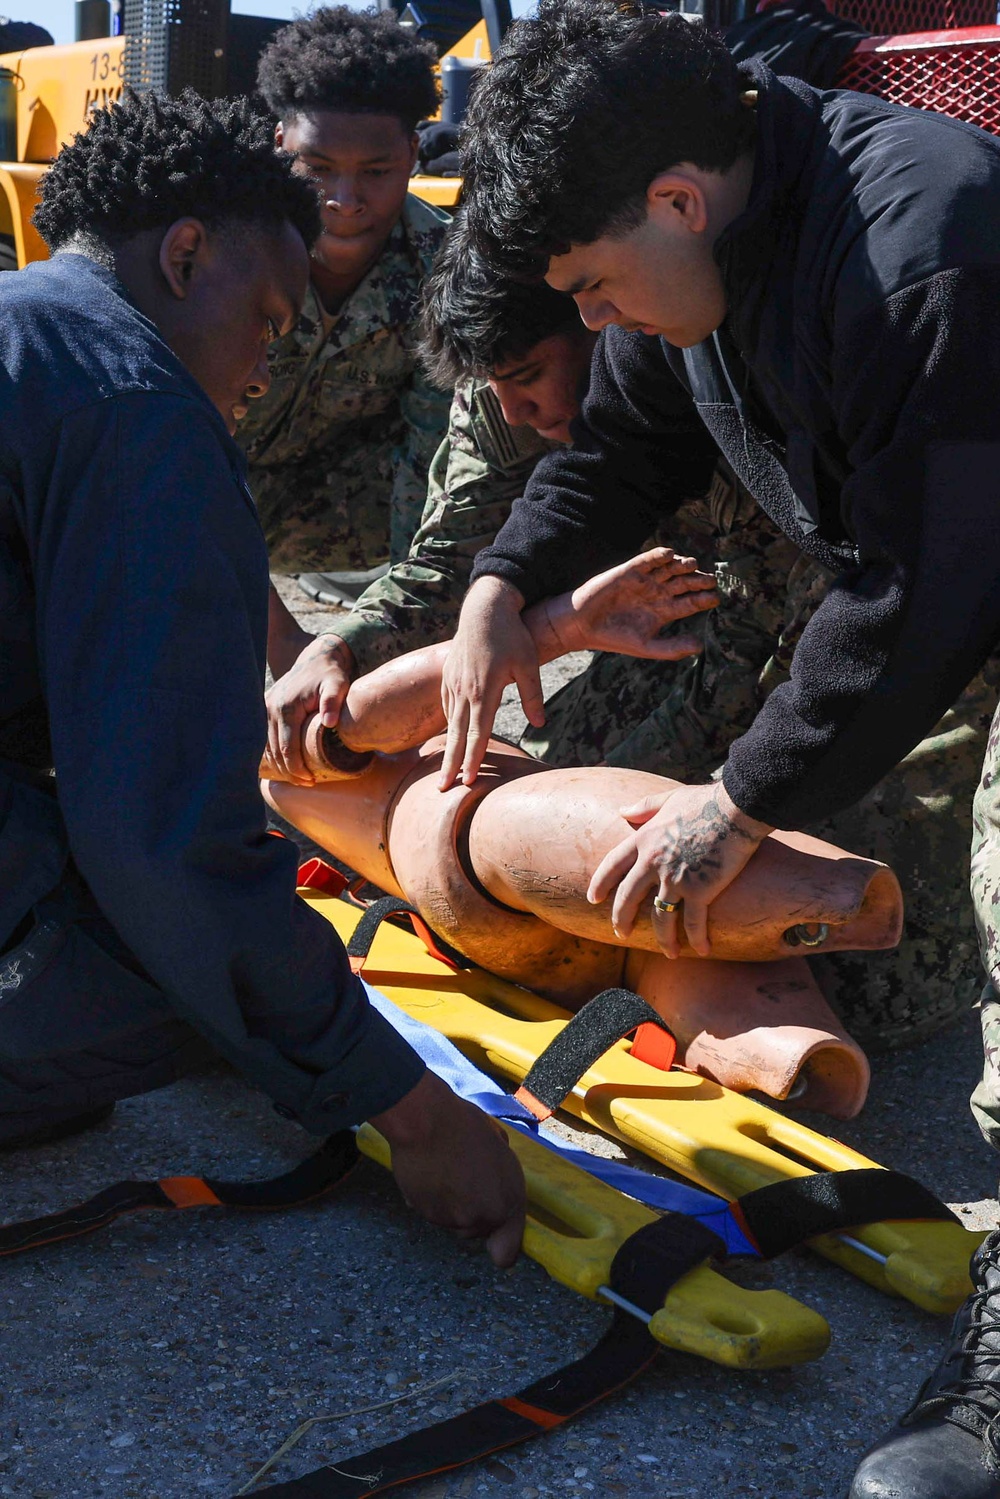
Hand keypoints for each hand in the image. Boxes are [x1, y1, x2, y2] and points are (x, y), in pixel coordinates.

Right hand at [263, 633, 354, 784]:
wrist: (317, 658)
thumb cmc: (330, 675)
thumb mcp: (337, 685)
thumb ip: (333, 701)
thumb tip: (330, 722)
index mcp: (286, 707)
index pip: (287, 748)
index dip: (297, 768)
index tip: (310, 781)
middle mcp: (270, 708)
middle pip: (275, 751)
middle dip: (290, 771)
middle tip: (307, 783)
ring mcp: (264, 708)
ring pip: (268, 747)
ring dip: (281, 765)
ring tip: (299, 778)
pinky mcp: (264, 708)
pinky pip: (265, 738)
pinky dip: (274, 753)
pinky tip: (286, 764)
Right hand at [371, 1070, 525, 1267]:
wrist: (427, 1122)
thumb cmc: (465, 1126)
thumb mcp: (500, 1146)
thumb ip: (503, 1176)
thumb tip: (495, 1181)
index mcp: (509, 1200)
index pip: (507, 1251)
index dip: (501, 1246)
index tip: (494, 1238)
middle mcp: (483, 1217)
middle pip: (477, 1230)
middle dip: (472, 1211)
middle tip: (464, 1179)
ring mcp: (453, 1219)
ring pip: (453, 1221)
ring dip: (450, 1205)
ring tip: (445, 1171)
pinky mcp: (426, 1214)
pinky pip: (431, 1211)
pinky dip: (430, 1199)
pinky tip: (430, 1173)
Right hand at [439, 576, 542, 790]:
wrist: (483, 609)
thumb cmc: (511, 635)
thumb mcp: (529, 664)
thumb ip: (533, 695)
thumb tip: (540, 724)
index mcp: (484, 692)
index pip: (477, 735)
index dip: (473, 760)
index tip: (467, 782)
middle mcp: (464, 692)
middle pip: (456, 736)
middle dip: (450, 765)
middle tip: (442, 789)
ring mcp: (453, 684)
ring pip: (449, 722)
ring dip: (447, 748)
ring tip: (445, 771)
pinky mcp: (448, 676)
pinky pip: (447, 706)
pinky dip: (449, 724)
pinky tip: (451, 736)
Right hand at [540, 547, 718, 658]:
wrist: (584, 626)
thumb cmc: (615, 638)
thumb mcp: (647, 647)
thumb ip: (673, 648)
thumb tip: (700, 647)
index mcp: (665, 611)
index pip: (691, 602)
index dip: (704, 599)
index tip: (715, 598)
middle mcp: (658, 593)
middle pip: (686, 583)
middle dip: (699, 580)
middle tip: (711, 580)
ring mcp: (646, 581)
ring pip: (671, 569)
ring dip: (683, 565)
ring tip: (693, 565)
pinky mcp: (630, 571)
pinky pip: (649, 560)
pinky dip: (660, 555)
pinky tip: (671, 555)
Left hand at [588, 780, 772, 957]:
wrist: (736, 809)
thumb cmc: (705, 801)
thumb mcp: (668, 799)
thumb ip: (644, 807)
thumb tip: (622, 811)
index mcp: (644, 839)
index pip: (612, 865)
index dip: (601, 883)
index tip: (593, 898)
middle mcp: (653, 862)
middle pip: (629, 897)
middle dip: (621, 918)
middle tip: (620, 934)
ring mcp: (675, 878)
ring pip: (660, 918)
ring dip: (662, 938)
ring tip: (666, 952)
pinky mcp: (700, 890)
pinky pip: (693, 922)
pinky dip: (696, 939)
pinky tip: (700, 950)